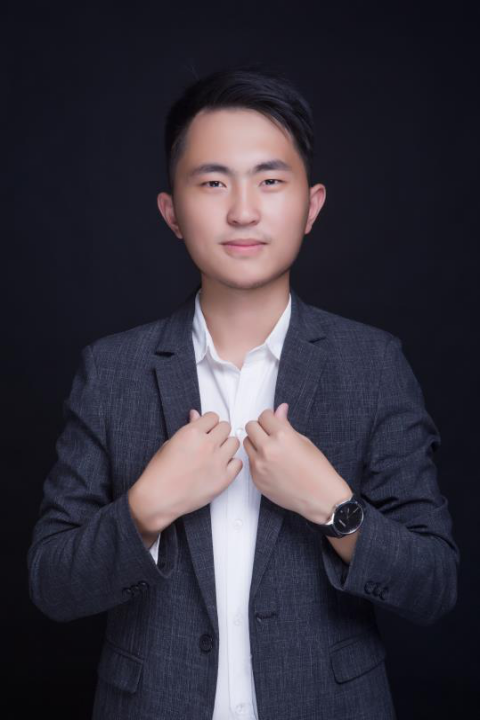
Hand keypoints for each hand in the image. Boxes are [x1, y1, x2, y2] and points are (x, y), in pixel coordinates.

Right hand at [128, 410, 241, 534]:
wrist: (158, 498)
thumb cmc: (160, 472)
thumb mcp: (171, 443)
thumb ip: (189, 428)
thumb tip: (196, 415)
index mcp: (192, 433)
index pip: (213, 417)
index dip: (208, 423)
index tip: (206, 429)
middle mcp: (207, 445)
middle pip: (226, 427)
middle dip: (218, 432)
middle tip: (211, 441)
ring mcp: (217, 462)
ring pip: (234, 442)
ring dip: (226, 446)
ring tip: (216, 454)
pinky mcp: (223, 479)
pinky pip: (238, 463)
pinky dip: (231, 464)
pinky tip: (221, 467)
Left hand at [243, 403, 352, 523]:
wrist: (320, 497)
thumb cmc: (317, 469)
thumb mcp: (304, 441)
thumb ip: (285, 424)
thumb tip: (280, 409)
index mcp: (282, 436)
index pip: (264, 416)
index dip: (270, 417)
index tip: (273, 421)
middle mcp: (268, 449)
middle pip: (250, 427)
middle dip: (260, 428)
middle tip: (270, 434)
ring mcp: (260, 465)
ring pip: (246, 444)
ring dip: (255, 443)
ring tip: (271, 450)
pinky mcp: (256, 479)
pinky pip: (250, 462)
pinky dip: (258, 460)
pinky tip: (272, 466)